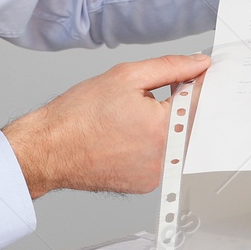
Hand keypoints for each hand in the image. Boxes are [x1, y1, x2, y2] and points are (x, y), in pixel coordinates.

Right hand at [1, 54, 208, 199]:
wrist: (49, 150)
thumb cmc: (78, 116)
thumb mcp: (125, 77)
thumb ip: (169, 67)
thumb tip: (197, 63)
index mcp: (164, 129)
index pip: (201, 101)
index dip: (199, 82)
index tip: (196, 74)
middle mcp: (165, 158)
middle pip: (191, 123)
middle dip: (181, 104)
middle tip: (157, 94)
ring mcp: (155, 175)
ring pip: (177, 142)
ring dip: (168, 126)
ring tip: (135, 116)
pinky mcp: (145, 185)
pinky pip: (162, 159)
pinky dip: (153, 145)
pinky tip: (129, 135)